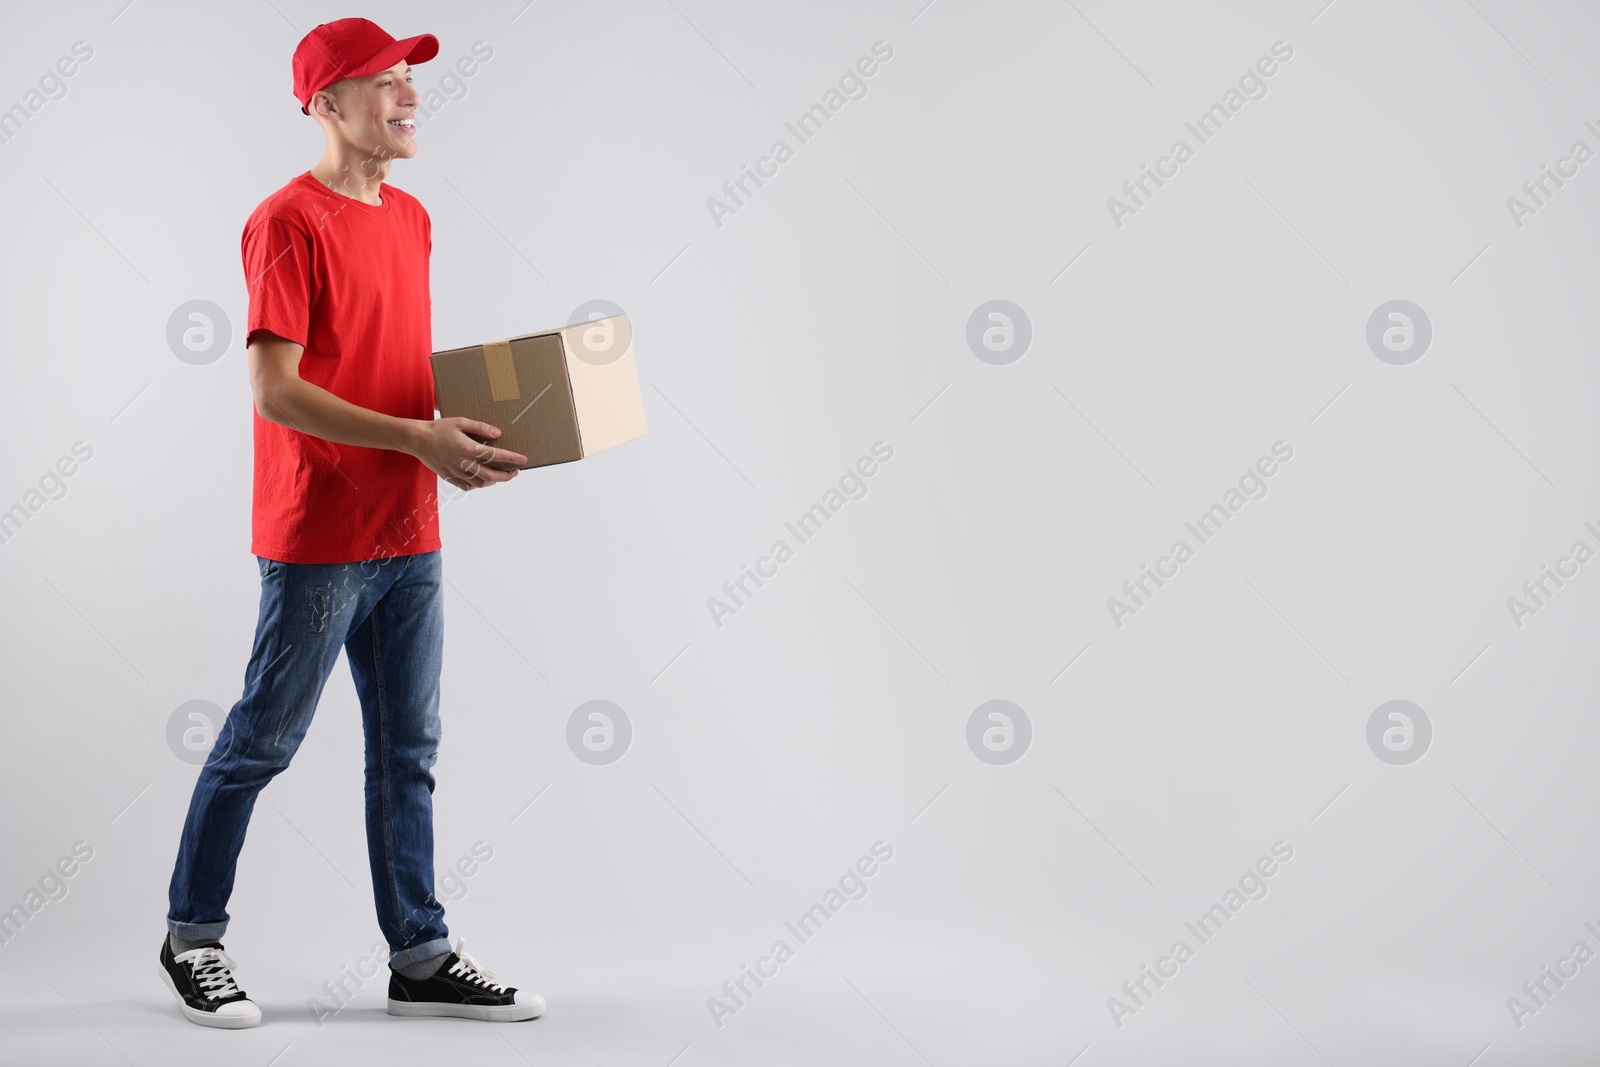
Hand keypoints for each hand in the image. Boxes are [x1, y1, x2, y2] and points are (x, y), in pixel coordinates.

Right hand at [408, 418, 527, 490]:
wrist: (417, 440)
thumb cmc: (439, 428)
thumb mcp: (460, 422)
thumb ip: (480, 427)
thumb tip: (498, 433)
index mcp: (468, 449)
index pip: (495, 455)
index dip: (511, 458)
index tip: (523, 460)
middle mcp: (464, 463)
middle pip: (491, 475)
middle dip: (506, 476)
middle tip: (514, 472)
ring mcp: (457, 472)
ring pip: (480, 483)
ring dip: (493, 481)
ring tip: (499, 476)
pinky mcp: (449, 477)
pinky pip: (467, 486)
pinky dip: (477, 485)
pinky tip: (481, 480)